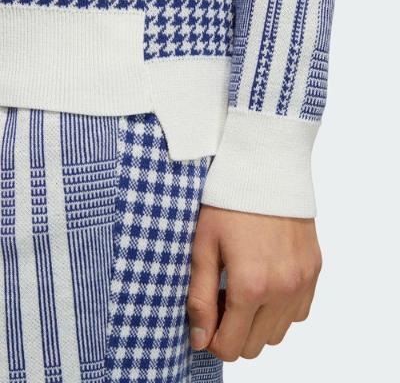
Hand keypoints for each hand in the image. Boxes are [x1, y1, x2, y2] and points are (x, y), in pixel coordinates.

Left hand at [187, 205, 321, 360]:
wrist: (265, 170)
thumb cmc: (228, 204)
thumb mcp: (204, 247)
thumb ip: (200, 297)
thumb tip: (200, 339)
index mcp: (251, 285)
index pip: (232, 347)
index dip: (213, 340)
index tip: (207, 318)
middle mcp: (282, 289)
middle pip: (255, 346)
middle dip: (234, 332)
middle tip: (222, 298)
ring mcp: (302, 281)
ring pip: (278, 332)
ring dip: (258, 322)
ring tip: (244, 289)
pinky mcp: (314, 270)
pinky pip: (298, 311)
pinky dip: (281, 308)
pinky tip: (267, 282)